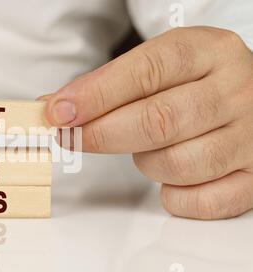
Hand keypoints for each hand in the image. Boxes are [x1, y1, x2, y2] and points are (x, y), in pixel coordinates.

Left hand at [42, 26, 252, 219]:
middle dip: (102, 134)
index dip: (96, 96)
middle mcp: (237, 92)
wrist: (248, 97)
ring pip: (176, 164)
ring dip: (145, 163)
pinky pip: (200, 202)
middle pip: (158, 121)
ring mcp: (250, 138)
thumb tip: (57, 108)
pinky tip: (171, 177)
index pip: (147, 72)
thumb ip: (109, 85)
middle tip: (72, 137)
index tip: (58, 112)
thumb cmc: (193, 83)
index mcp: (210, 52)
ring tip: (148, 149)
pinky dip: (174, 196)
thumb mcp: (160, 66)